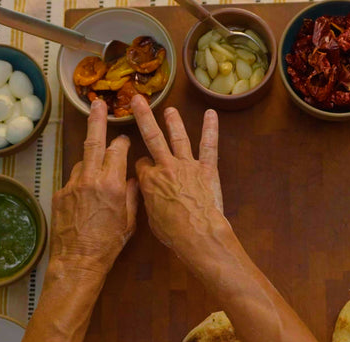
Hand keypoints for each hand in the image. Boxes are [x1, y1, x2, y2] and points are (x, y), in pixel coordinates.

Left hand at [50, 100, 138, 270]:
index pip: (117, 150)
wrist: (78, 260)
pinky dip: (80, 181)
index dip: (122, 142)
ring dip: (90, 160)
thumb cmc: (108, 244)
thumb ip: (133, 195)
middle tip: (97, 104)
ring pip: (82, 161)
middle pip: (94, 142)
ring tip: (97, 171)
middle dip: (97, 121)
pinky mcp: (60, 194)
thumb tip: (134, 179)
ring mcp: (72, 185)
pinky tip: (85, 196)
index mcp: (113, 184)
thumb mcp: (130, 220)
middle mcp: (91, 179)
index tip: (124, 139)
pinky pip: (73, 180)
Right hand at [130, 95, 227, 255]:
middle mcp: (166, 167)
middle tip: (138, 100)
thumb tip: (150, 194)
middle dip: (143, 117)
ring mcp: (187, 165)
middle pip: (152, 138)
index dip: (143, 166)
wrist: (198, 234)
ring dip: (174, 122)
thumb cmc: (173, 232)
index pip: (142, 164)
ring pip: (179, 138)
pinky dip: (211, 129)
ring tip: (170, 109)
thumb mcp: (151, 218)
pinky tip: (211, 114)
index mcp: (149, 180)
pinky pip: (209, 146)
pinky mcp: (207, 169)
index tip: (145, 168)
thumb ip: (150, 200)